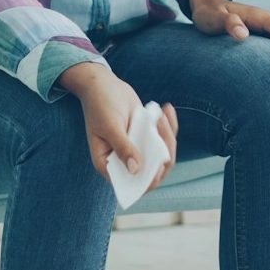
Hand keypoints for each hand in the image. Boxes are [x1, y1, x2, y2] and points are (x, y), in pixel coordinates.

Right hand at [60, 63, 179, 191]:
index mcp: (108, 165)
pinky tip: (167, 109)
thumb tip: (135, 170)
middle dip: (164, 154)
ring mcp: (137, 150)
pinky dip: (168, 126)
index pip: (132, 185)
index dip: (149, 181)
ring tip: (163, 114)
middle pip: (153, 171)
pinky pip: (164, 140)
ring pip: (162, 155)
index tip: (159, 165)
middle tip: (163, 127)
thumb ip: (122, 147)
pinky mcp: (146, 137)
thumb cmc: (100, 105)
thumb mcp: (110, 126)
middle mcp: (123, 161)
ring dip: (168, 137)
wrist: (103, 85)